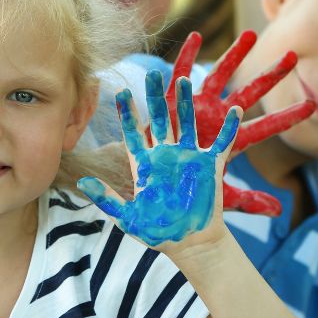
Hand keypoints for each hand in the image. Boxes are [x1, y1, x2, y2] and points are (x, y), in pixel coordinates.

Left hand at [78, 72, 239, 250]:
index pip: (133, 133)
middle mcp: (166, 156)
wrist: (190, 245)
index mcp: (146, 165)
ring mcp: (188, 158)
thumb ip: (107, 199)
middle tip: (154, 73)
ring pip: (187, 123)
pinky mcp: (210, 166)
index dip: (127, 114)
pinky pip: (222, 143)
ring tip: (184, 81)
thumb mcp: (128, 218)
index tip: (119, 92)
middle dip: (156, 97)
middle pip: (160, 119)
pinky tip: (235, 111)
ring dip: (186, 103)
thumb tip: (82, 182)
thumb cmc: (158, 234)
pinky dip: (229, 128)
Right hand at [161, 30, 314, 215]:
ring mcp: (198, 107)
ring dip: (234, 55)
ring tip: (251, 34)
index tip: (313, 106)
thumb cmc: (185, 189)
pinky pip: (180, 74)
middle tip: (293, 56)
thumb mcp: (220, 196)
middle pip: (250, 92)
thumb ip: (248, 202)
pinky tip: (195, 36)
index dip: (289, 117)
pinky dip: (187, 57)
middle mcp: (218, 118)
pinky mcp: (174, 102)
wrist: (151, 183)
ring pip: (219, 75)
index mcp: (232, 139)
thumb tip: (280, 211)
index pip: (267, 127)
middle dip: (271, 75)